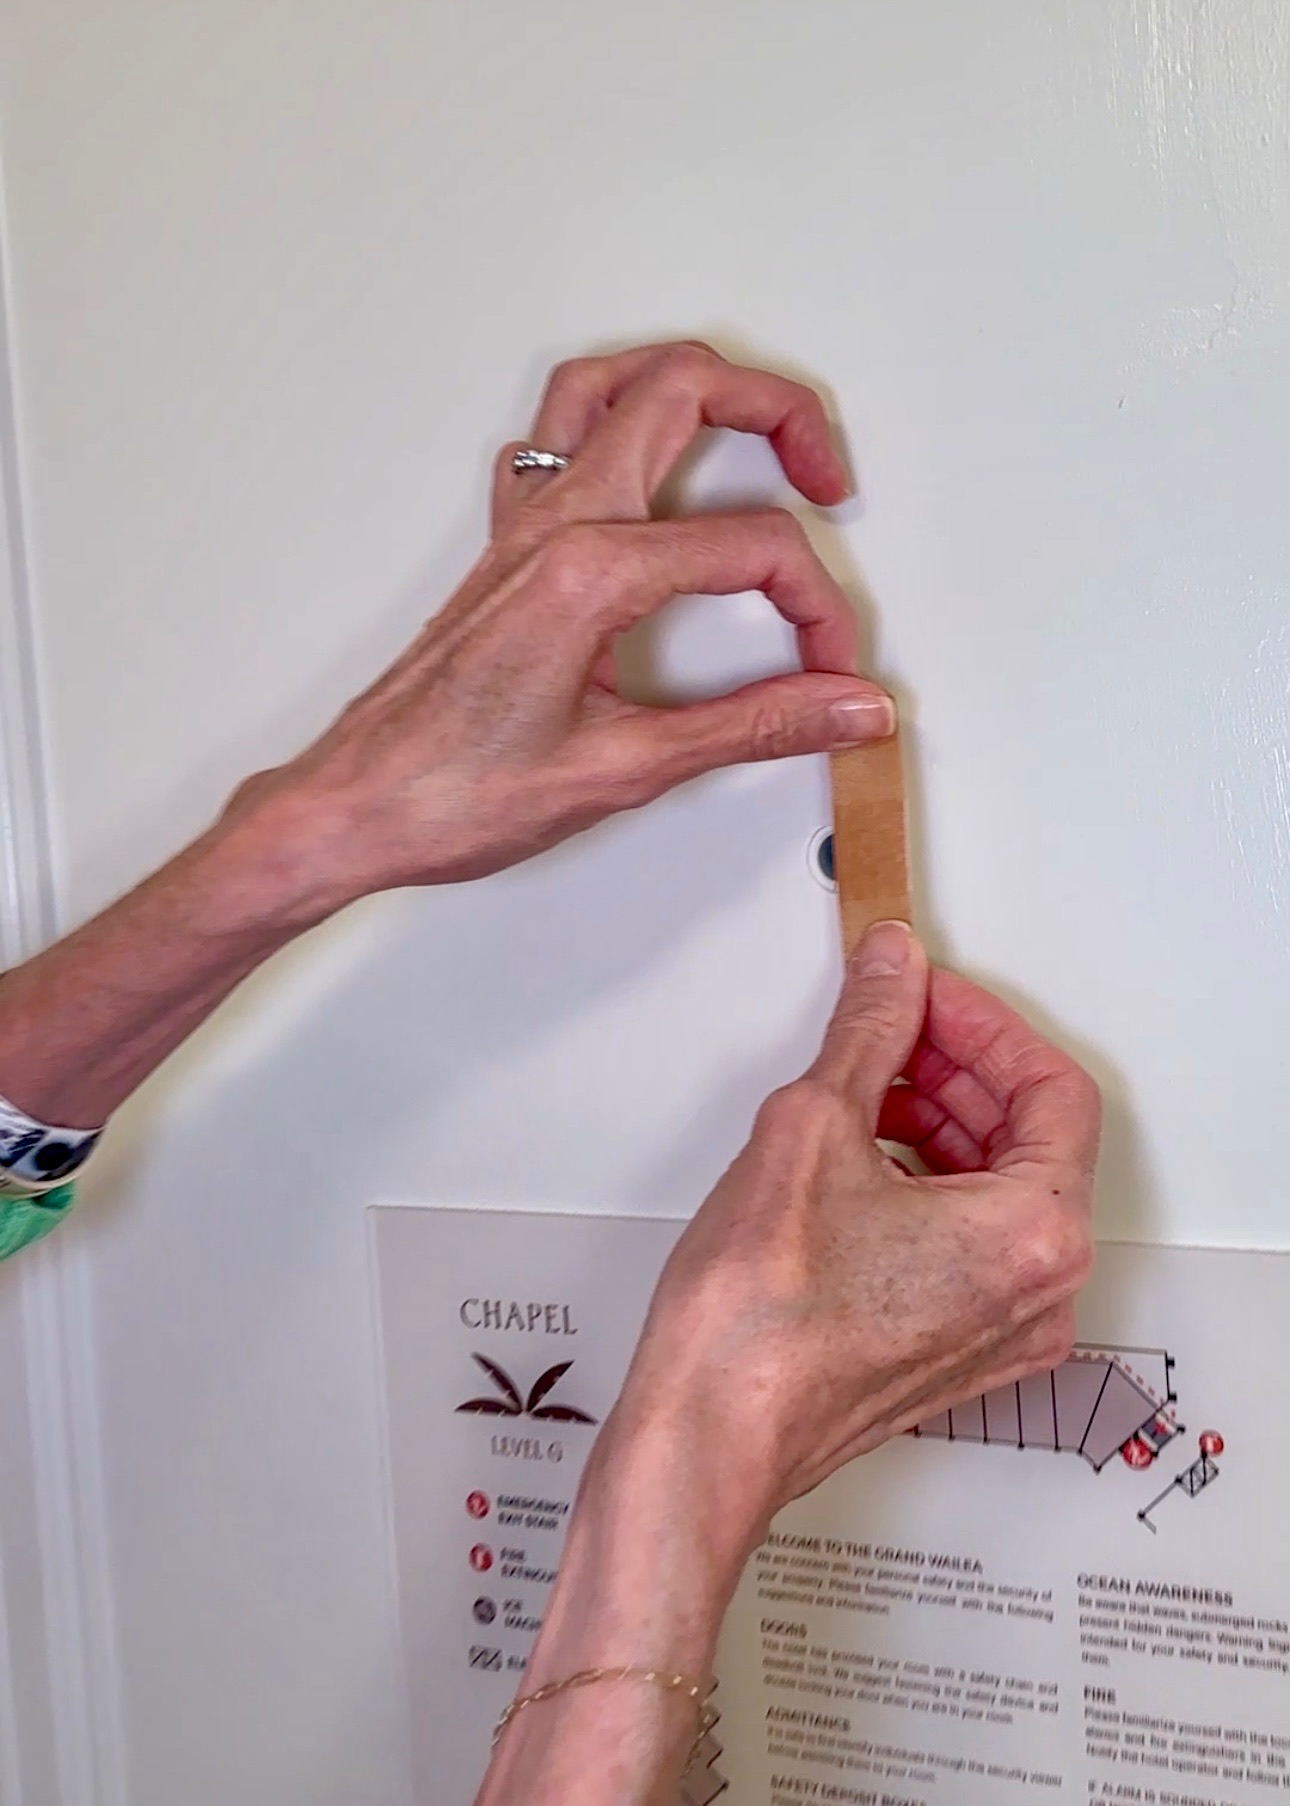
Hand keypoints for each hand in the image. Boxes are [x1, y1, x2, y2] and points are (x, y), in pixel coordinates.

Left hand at [238, 342, 891, 915]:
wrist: (353, 809)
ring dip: (692, 384)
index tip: (831, 670)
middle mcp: (554, 524)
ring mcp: (522, 525)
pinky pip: (555, 436)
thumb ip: (753, 727)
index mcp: (592, 570)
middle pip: (686, 390)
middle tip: (830, 484)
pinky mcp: (503, 547)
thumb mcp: (627, 769)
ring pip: (611, 384)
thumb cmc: (457, 794)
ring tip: (754, 431)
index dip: (817, 606)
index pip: (752, 547)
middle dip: (783, 416)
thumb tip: (845, 706)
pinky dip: (613, 419)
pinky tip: (646, 467)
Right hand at [479, 927, 1098, 1805]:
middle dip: (959, 1068)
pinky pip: (970, 1240)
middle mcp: (1038, 1292)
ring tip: (862, 1084)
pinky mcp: (953, 1348)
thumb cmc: (758, 1322)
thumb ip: (870, 1029)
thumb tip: (894, 972)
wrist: (705, 1435)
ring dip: (939, 1121)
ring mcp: (1000, 1331)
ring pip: (1000, 1189)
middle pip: (1032, 1139)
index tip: (924, 994)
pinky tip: (856, 1155)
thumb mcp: (811, 1127)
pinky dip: (926, 1181)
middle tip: (891, 1023)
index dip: (984, 1024)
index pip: (1052, 1089)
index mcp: (1033, 1236)